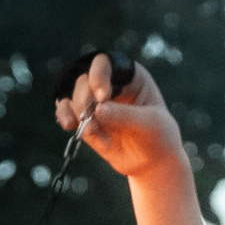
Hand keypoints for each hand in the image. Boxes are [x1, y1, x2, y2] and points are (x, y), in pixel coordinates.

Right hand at [54, 54, 184, 181]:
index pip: (106, 63)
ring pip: (72, 95)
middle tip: (93, 119)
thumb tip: (98, 110)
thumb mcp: (150, 124)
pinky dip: (65, 117)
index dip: (99, 76)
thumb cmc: (159, 136)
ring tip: (90, 131)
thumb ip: (126, 115)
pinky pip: (65, 111)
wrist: (153, 161)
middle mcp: (109, 83)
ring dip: (75, 111)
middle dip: (85, 100)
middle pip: (84, 80)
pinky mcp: (85, 118)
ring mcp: (95, 101)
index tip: (103, 97)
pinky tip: (69, 126)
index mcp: (129, 75)